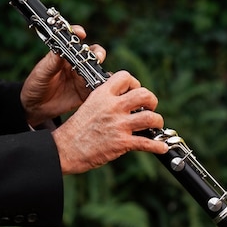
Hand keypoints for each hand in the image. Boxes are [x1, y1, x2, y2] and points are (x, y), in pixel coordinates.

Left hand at [21, 26, 105, 126]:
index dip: (78, 33)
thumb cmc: (35, 85)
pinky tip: (105, 85)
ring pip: (97, 70)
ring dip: (101, 69)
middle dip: (97, 53)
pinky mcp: (85, 92)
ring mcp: (81, 78)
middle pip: (92, 54)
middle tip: (96, 57)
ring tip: (99, 72)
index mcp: (63, 56)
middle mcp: (75, 64)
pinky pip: (97, 87)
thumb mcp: (42, 72)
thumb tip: (60, 49)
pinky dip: (104, 85)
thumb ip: (52, 62)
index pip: (72, 40)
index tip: (81, 33)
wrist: (34, 107)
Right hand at [51, 71, 168, 174]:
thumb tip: (123, 100)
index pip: (125, 77)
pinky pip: (148, 143)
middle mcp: (112, 107)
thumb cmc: (76, 130)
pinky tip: (161, 147)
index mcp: (102, 95)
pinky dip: (158, 146)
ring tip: (155, 125)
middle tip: (149, 108)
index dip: (134, 83)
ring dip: (157, 121)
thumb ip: (106, 101)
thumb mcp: (88, 105)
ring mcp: (119, 125)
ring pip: (151, 117)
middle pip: (144, 94)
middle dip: (152, 101)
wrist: (64, 149)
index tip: (135, 91)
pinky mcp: (122, 143)